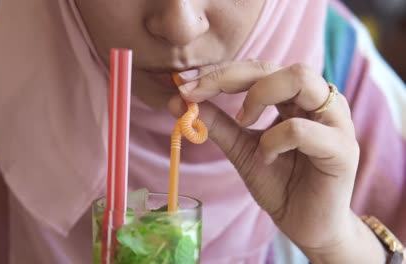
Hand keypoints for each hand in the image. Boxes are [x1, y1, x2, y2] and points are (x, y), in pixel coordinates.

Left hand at [168, 61, 384, 261]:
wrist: (307, 225)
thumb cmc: (279, 183)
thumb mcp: (241, 149)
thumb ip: (217, 124)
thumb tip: (177, 101)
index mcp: (295, 98)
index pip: (256, 69)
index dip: (218, 73)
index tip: (184, 85)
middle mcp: (318, 101)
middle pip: (275, 65)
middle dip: (228, 76)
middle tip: (196, 95)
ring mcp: (335, 121)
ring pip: (299, 79)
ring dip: (258, 97)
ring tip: (243, 123)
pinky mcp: (342, 148)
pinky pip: (300, 129)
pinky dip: (273, 141)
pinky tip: (266, 158)